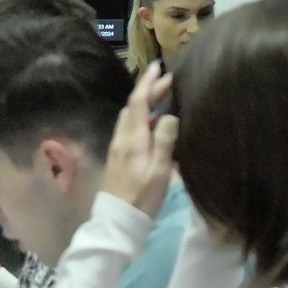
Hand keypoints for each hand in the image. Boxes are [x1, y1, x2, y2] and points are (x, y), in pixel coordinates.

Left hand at [101, 63, 177, 217]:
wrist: (118, 220)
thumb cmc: (141, 197)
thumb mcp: (159, 171)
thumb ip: (164, 142)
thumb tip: (170, 115)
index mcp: (131, 138)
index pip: (137, 102)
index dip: (147, 83)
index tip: (157, 67)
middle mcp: (122, 138)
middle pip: (133, 107)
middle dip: (148, 91)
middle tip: (169, 82)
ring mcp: (118, 148)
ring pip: (131, 118)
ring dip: (145, 105)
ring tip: (165, 99)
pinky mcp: (120, 157)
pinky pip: (131, 129)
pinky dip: (143, 119)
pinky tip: (156, 125)